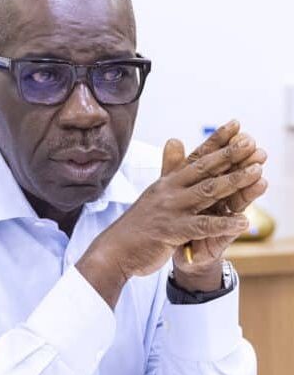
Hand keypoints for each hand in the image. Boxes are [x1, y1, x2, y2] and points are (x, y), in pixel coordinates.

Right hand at [76, 120, 264, 306]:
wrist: (115, 250)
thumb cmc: (138, 224)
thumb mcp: (154, 192)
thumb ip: (169, 168)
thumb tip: (175, 139)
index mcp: (167, 182)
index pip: (195, 157)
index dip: (216, 141)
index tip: (236, 125)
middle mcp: (169, 191)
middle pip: (204, 169)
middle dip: (230, 155)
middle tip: (251, 142)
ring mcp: (170, 210)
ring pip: (206, 192)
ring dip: (233, 182)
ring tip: (257, 173)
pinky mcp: (172, 231)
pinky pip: (202, 226)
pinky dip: (223, 224)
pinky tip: (243, 221)